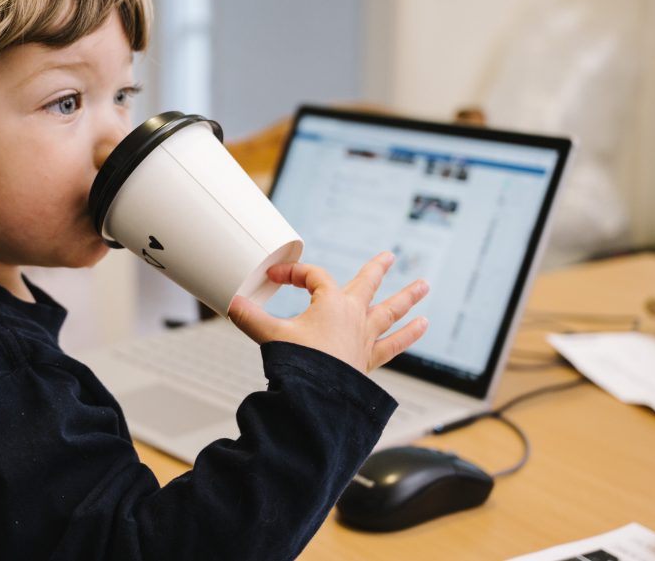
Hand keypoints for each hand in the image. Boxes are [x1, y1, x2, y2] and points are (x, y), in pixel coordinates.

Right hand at [228, 252, 428, 373]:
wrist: (319, 397)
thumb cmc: (299, 364)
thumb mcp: (269, 335)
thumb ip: (250, 317)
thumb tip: (230, 304)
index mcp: (330, 303)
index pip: (314, 276)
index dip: (294, 273)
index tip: (277, 277)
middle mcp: (353, 316)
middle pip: (367, 284)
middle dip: (377, 269)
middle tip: (390, 257)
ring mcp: (364, 337)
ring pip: (390, 311)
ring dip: (407, 297)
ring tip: (424, 285)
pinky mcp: (369, 359)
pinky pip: (394, 344)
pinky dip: (408, 334)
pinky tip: (422, 325)